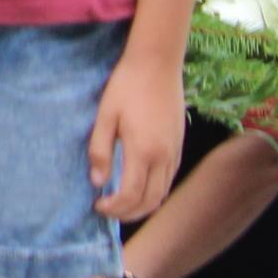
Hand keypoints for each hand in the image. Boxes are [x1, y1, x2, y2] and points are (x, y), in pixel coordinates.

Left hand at [90, 53, 182, 222]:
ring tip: (121, 204)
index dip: (114, 207)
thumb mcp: (105, 115)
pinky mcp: (179, 146)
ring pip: (163, 194)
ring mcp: (175, 152)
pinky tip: (139, 186)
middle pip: (150, 201)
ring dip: (143, 206)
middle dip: (128, 213)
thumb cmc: (126, 86)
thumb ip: (100, 149)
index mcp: (143, 151)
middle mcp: (164, 157)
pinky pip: (170, 180)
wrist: (157, 64)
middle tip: (108, 211)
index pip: (131, 195)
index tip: (98, 206)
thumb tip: (97, 181)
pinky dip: (155, 192)